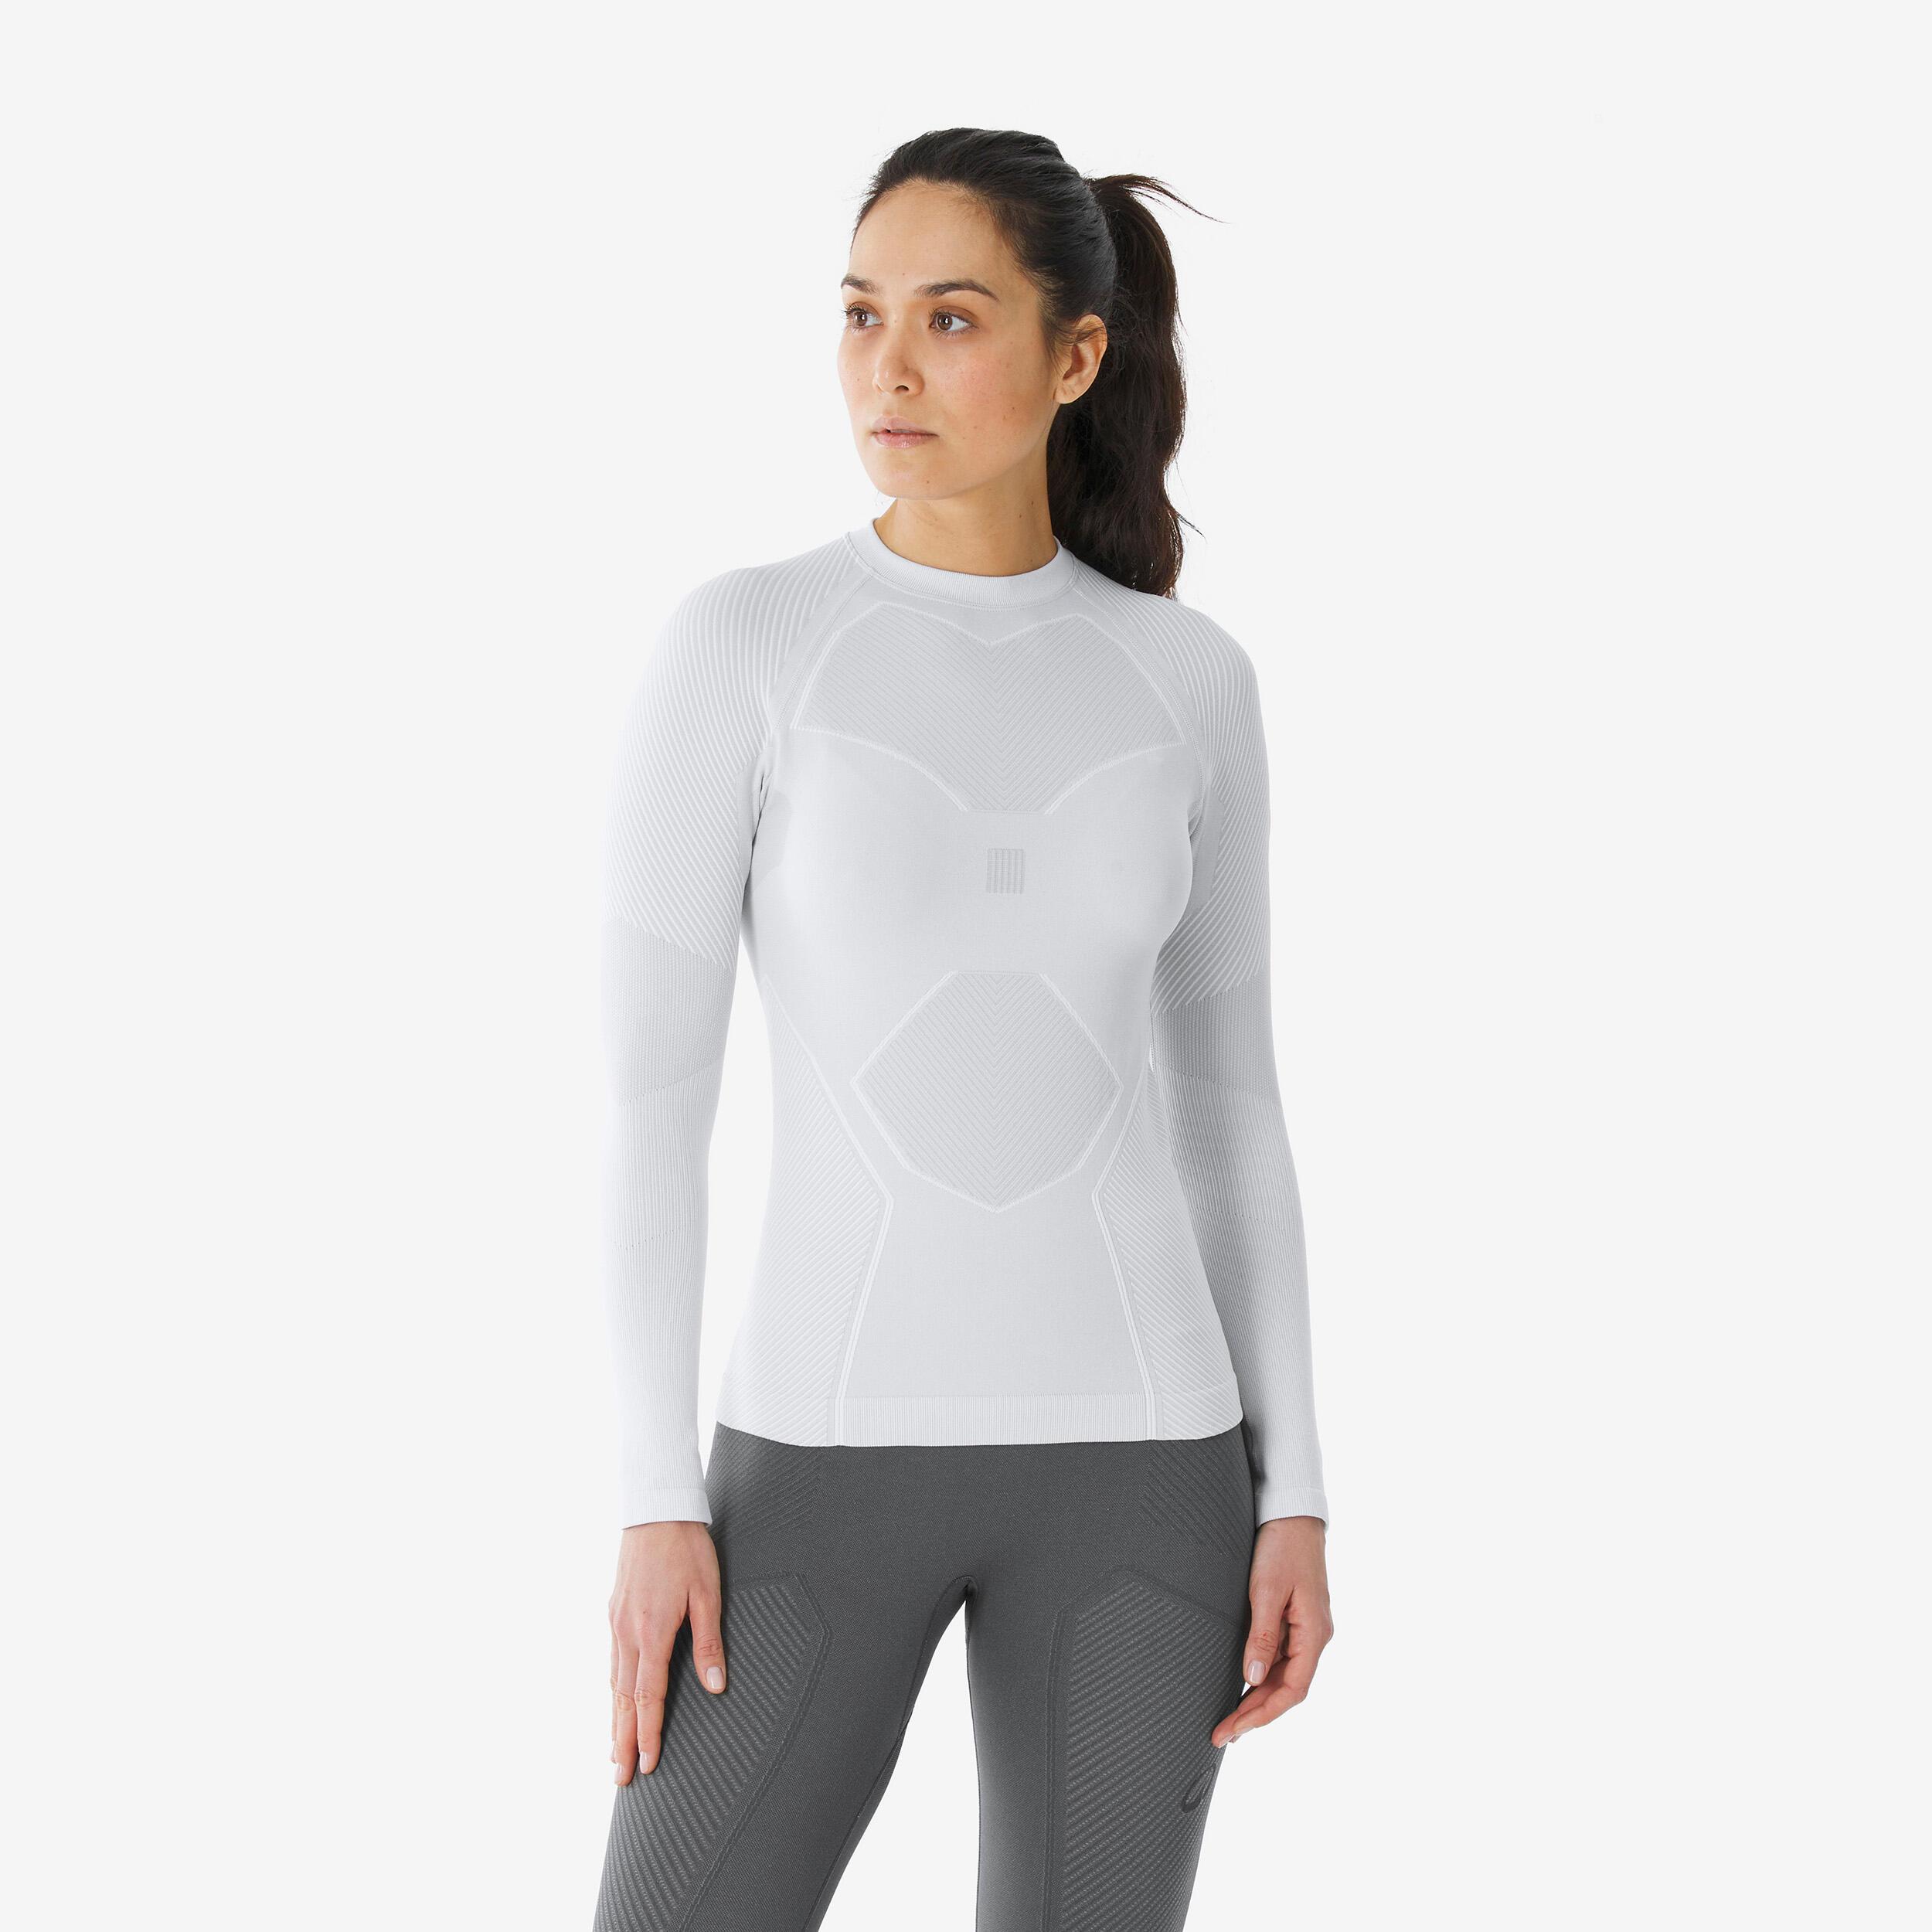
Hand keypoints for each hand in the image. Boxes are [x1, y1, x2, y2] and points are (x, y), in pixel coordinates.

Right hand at [608, 1520, 726, 1782]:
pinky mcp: (613, 1612)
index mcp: (652, 1633)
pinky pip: (611, 1663)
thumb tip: (716, 1688)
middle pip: (624, 1700)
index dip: (648, 1734)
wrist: (655, 1511)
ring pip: (614, 1684)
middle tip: (620, 1779)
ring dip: (614, 1721)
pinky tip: (615, 1702)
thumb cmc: (686, 1550)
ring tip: (613, 1753)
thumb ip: (709, 1644)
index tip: (647, 1766)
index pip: (648, 1697)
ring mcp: (615, 1623)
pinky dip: (612, 1691)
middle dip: (623, 1742)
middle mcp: (626, 1633)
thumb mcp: (708, 1594)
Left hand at [1210, 1514, 1331, 1747]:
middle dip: (1255, 1713)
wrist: (1291, 1513)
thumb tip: (1253, 1680)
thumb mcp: (1267, 1591)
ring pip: (1283, 1676)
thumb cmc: (1281, 1547)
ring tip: (1230, 1721)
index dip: (1263, 1714)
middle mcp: (1314, 1636)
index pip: (1293, 1690)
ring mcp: (1305, 1629)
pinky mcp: (1294, 1619)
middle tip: (1222, 1733)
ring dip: (1257, 1699)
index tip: (1235, 1730)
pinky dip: (1261, 1677)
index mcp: (1314, 1633)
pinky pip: (1280, 1658)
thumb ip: (1262, 1636)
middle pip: (1287, 1688)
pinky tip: (1244, 1687)